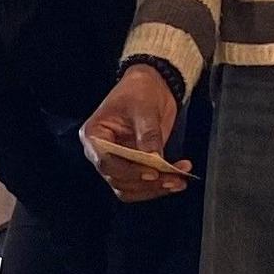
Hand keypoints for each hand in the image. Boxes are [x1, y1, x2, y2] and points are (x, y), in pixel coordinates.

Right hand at [81, 66, 191, 203]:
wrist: (152, 85)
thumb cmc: (139, 90)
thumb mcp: (144, 108)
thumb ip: (148, 134)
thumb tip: (154, 157)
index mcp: (94, 135)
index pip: (106, 161)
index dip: (128, 170)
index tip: (152, 172)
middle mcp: (101, 153)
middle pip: (118, 179)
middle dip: (147, 183)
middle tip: (172, 178)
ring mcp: (117, 161)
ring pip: (130, 188)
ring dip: (154, 189)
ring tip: (178, 181)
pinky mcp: (133, 166)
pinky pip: (142, 185)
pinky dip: (160, 185)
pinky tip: (178, 178)